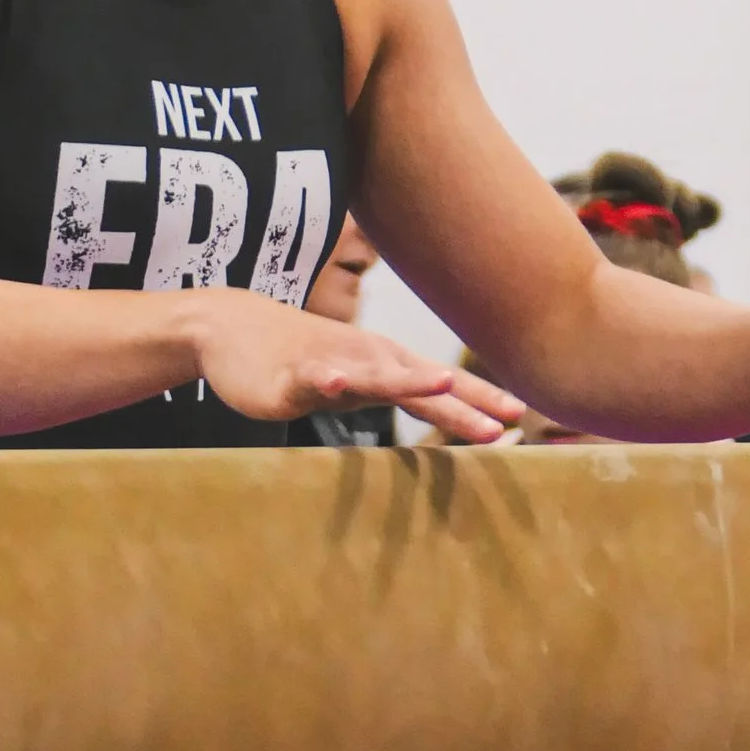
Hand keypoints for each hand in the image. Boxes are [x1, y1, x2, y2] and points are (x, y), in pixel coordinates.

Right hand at [190, 290, 522, 440]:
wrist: (230, 326)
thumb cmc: (301, 353)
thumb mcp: (355, 374)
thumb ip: (391, 389)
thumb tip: (439, 407)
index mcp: (385, 364)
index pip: (443, 386)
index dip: (480, 400)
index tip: (518, 416)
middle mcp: (367, 361)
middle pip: (422, 384)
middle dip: (462, 403)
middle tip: (500, 423)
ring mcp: (330, 365)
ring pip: (373, 376)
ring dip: (407, 380)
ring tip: (440, 385)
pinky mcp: (290, 376)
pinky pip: (310, 379)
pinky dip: (325, 380)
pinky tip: (335, 385)